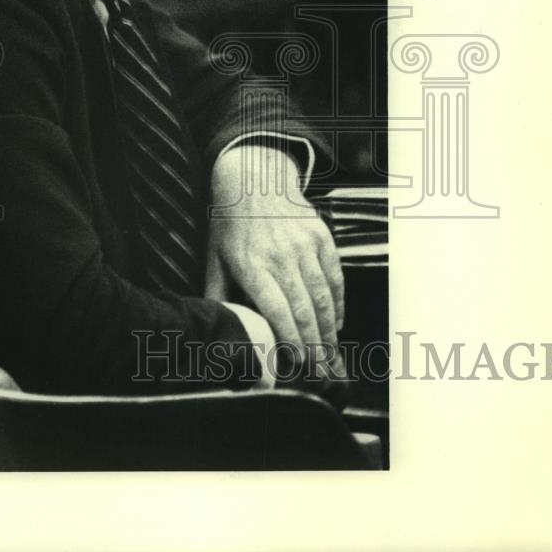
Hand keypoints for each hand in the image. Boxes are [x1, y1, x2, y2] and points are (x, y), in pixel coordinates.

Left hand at [205, 145, 344, 374]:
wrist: (254, 178)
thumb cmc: (231, 224)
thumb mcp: (214, 258)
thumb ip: (217, 296)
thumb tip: (216, 331)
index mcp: (251, 265)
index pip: (276, 312)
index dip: (289, 342)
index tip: (295, 367)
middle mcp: (281, 256)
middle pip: (303, 311)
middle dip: (313, 348)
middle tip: (319, 373)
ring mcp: (305, 245)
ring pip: (322, 298)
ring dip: (328, 332)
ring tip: (330, 357)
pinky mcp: (322, 238)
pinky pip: (334, 278)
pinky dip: (337, 305)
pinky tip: (335, 325)